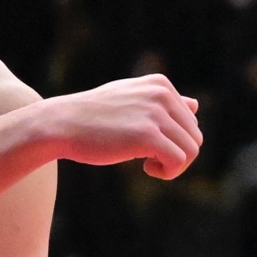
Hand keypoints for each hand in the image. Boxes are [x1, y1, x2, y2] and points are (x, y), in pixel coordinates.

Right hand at [26, 74, 201, 178]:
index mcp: (160, 84)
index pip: (191, 122)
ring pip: (191, 151)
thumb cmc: (93, 116)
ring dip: (173, 166)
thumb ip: (163, 102)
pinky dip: (167, 172)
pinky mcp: (147, 135)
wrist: (61, 124)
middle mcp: (161, 94)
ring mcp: (154, 113)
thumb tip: (195, 105)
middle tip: (149, 160)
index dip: (173, 141)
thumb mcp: (130, 99)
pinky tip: (146, 169)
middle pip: (195, 137)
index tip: (148, 146)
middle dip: (176, 155)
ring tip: (149, 165)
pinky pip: (178, 160)